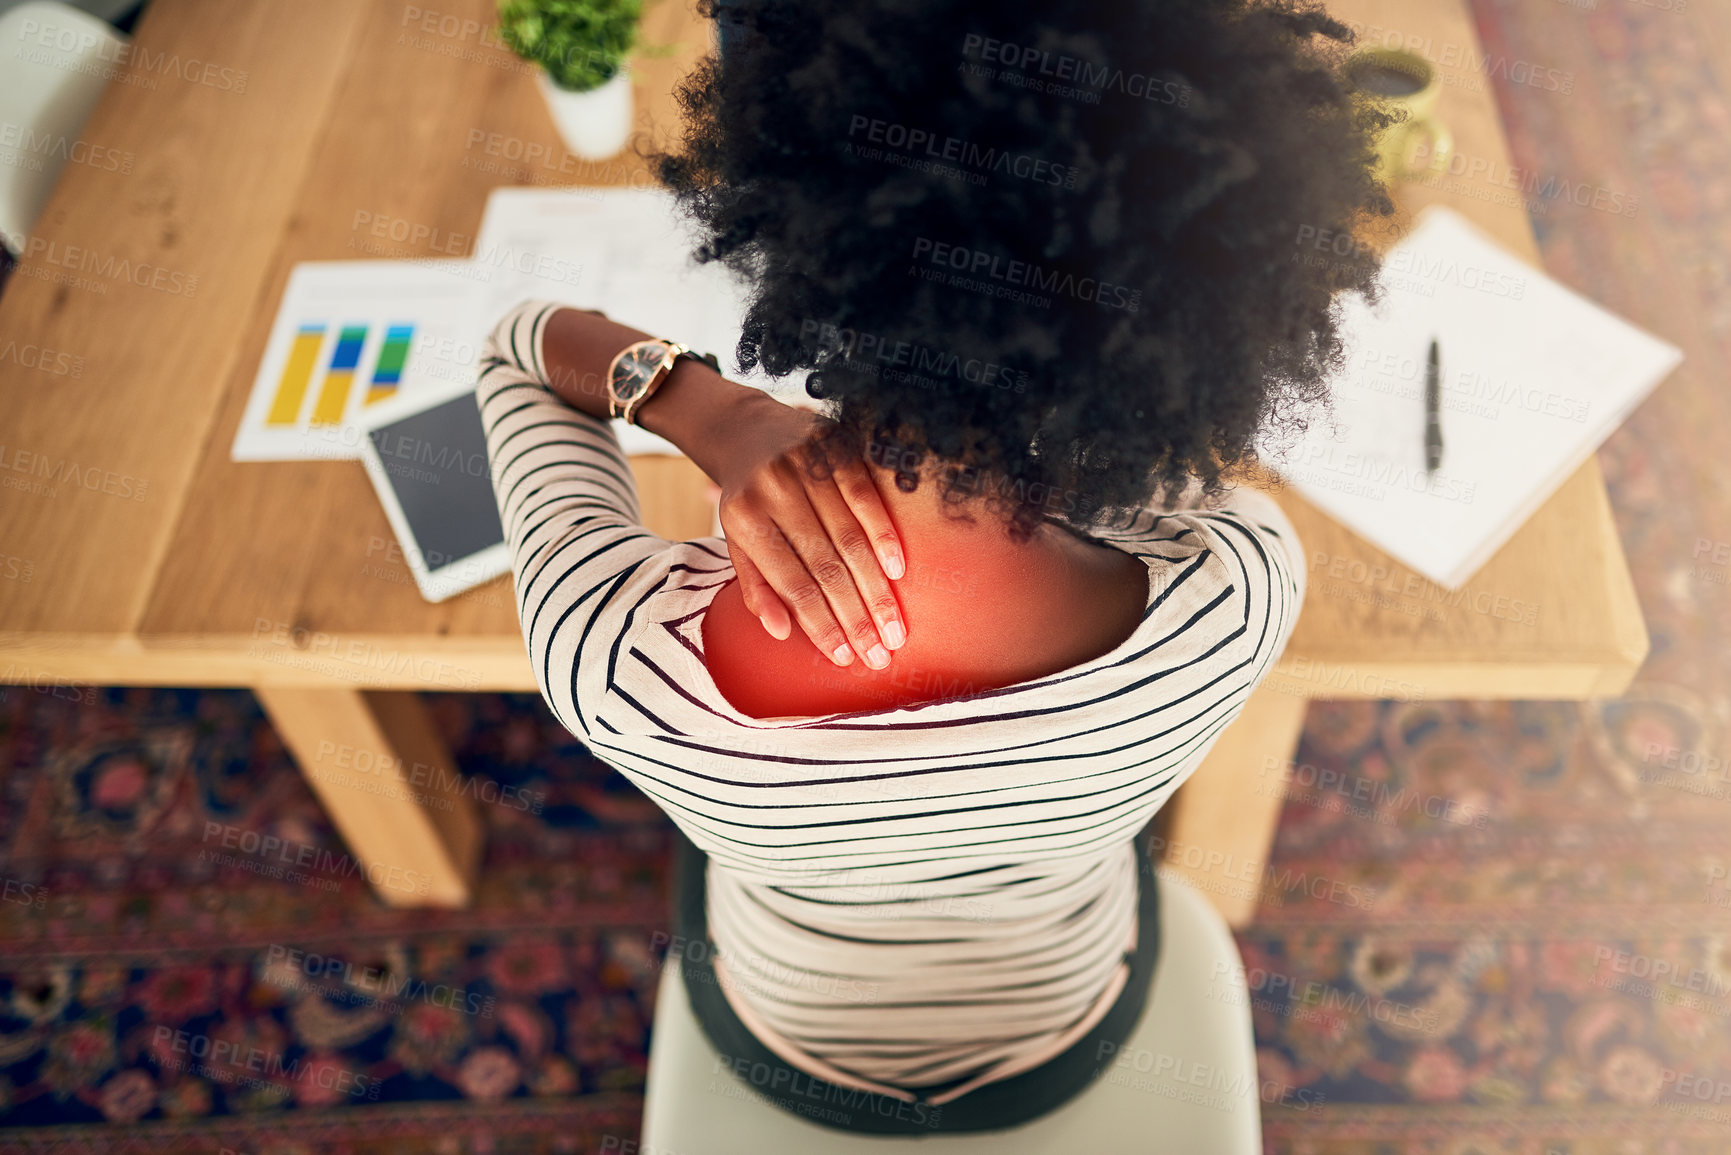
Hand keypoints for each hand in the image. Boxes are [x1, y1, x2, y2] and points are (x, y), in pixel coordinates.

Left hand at [712, 397, 907, 667]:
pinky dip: (884, 534)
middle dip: (856, 616)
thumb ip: (756, 586)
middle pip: (825, 567)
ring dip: (876, 588)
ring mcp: (805, 466)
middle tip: (881, 653)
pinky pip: (866, 496)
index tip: (846, 657)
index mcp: (746, 519)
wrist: (745, 428)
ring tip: (895, 627)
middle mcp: (774, 491)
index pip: (791, 584)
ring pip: (849, 539)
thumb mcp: (736, 542)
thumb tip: (781, 632)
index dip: (821, 624)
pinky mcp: (833, 446)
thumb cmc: (746, 498)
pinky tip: (898, 570)